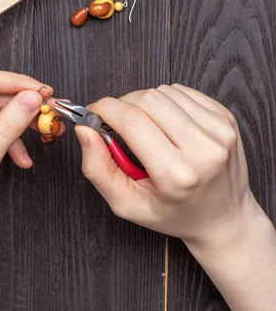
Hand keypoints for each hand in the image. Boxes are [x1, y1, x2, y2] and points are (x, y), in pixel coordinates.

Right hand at [74, 84, 263, 251]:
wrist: (223, 218)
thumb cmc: (173, 213)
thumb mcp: (125, 203)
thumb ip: (97, 168)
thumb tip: (84, 130)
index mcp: (176, 174)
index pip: (131, 121)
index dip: (104, 109)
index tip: (93, 114)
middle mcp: (203, 148)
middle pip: (147, 100)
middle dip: (121, 104)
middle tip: (115, 123)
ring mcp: (219, 131)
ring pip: (164, 92)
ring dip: (143, 102)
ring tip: (143, 127)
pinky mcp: (226, 118)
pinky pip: (183, 92)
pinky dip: (165, 101)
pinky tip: (163, 122)